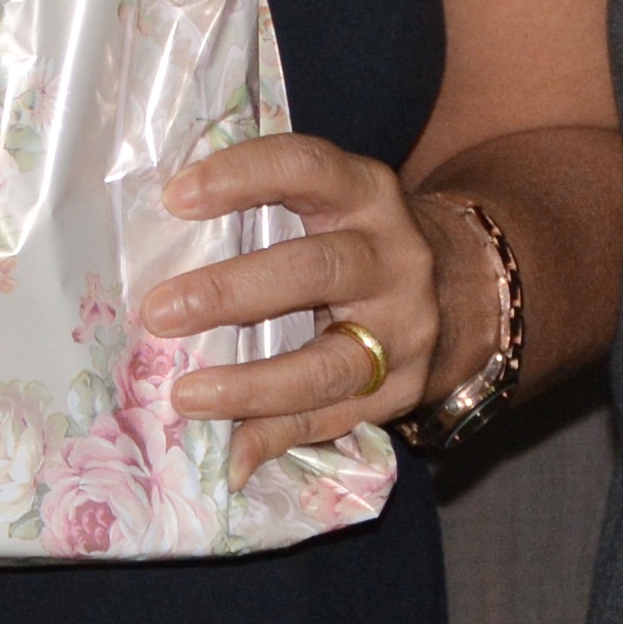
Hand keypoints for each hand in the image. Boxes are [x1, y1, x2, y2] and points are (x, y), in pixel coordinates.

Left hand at [147, 134, 443, 480]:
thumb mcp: (330, 204)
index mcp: (366, 192)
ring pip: (329, 363)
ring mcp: (404, 329)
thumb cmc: (356, 238)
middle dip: (232, 292)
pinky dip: (277, 438)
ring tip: (185, 395)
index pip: (306, 167)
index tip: (175, 197)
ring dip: (251, 385)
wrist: (462, 284)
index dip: (242, 176)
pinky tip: (231, 456)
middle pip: (315, 269)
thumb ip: (264, 207)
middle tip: (160, 311)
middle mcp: (393, 255)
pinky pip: (334, 420)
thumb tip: (165, 224)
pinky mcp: (403, 390)